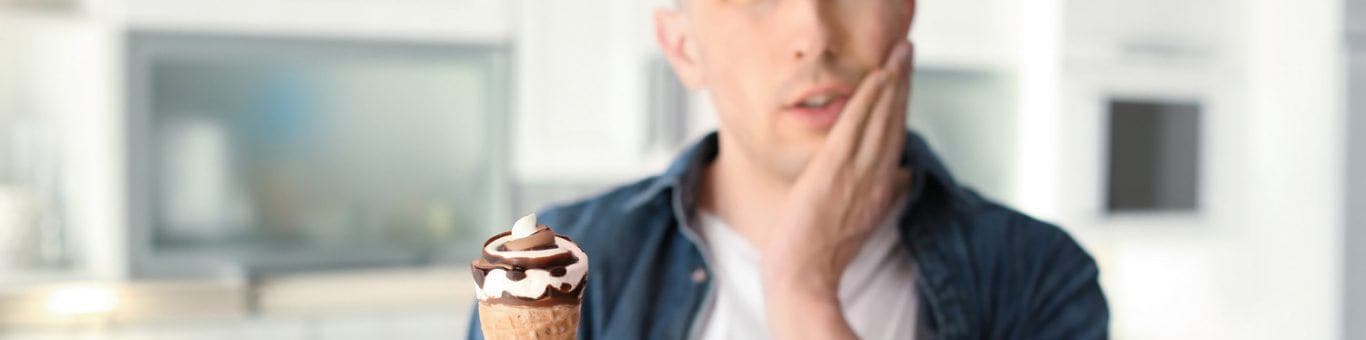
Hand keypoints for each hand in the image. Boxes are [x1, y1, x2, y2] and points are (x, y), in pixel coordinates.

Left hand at [761, 40, 914, 338]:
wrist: (805, 277)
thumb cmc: (825, 253)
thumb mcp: (863, 221)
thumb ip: (883, 194)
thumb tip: (903, 177)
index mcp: (883, 189)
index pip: (894, 136)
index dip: (901, 104)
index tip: (903, 77)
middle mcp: (877, 178)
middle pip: (894, 121)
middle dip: (902, 83)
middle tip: (906, 51)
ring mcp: (858, 174)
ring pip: (880, 118)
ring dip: (890, 81)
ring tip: (897, 54)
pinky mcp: (835, 171)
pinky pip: (855, 126)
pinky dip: (868, 100)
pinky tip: (875, 78)